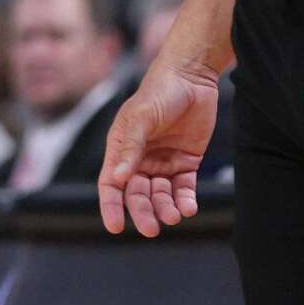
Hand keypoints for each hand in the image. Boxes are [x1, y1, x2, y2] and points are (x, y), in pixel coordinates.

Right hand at [97, 59, 219, 235]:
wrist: (192, 76)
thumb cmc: (159, 91)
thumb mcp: (140, 117)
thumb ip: (130, 148)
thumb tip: (119, 178)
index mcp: (121, 148)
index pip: (111, 184)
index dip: (110, 206)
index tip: (114, 227)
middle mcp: (140, 159)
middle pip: (137, 195)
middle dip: (143, 213)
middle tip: (152, 228)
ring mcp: (163, 161)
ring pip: (161, 195)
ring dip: (165, 208)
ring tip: (174, 215)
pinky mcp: (186, 162)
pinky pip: (183, 188)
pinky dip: (185, 200)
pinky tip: (188, 207)